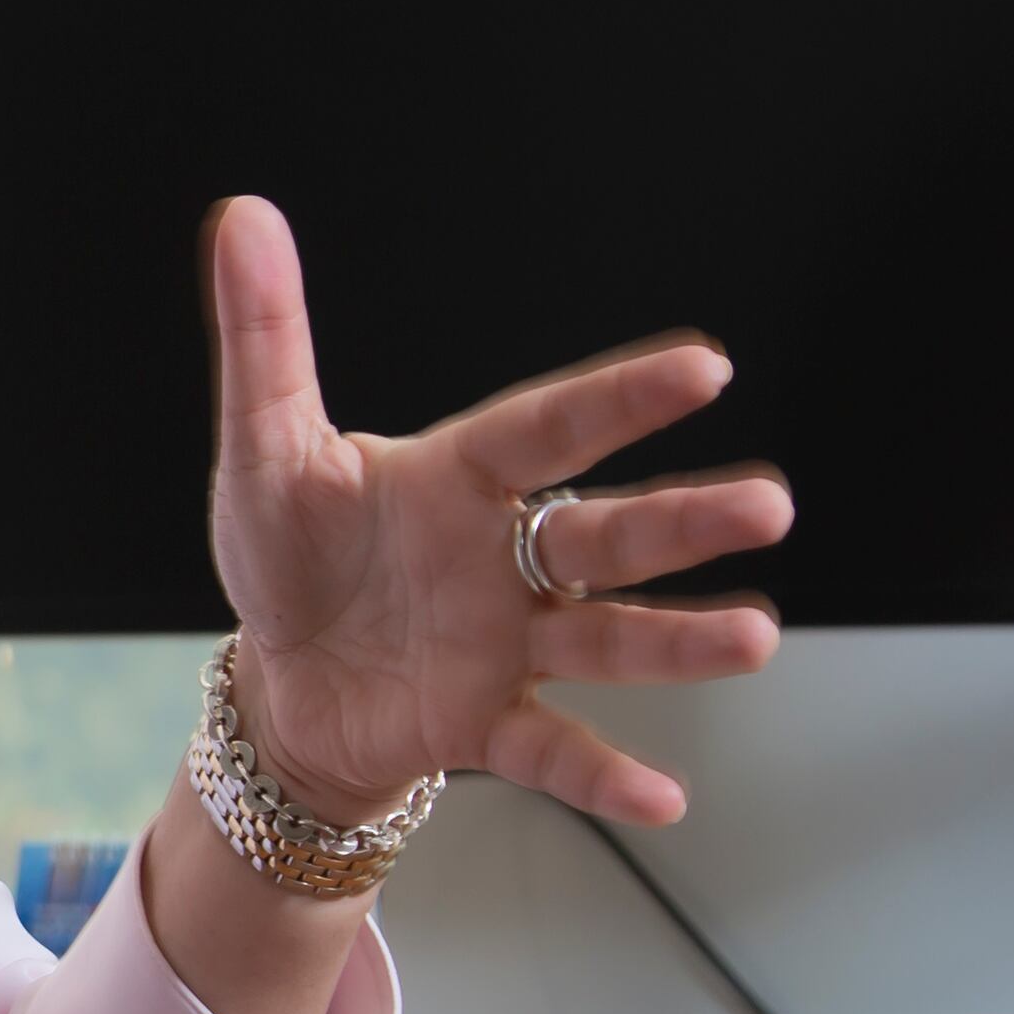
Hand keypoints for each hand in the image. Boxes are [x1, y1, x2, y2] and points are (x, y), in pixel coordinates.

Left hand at [202, 195, 789, 826]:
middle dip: (686, 522)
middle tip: (770, 504)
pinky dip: (603, 778)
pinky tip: (660, 797)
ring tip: (754, 638)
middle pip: (605, 534)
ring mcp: (506, 646)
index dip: (622, 400)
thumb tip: (243, 216)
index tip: (705, 366)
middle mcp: (504, 560)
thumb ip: (266, 338)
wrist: (281, 683)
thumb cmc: (291, 555)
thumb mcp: (266, 448)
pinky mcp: (484, 725)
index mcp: (461, 479)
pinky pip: (552, 752)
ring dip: (678, 643)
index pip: (550, 429)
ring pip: (605, 638)